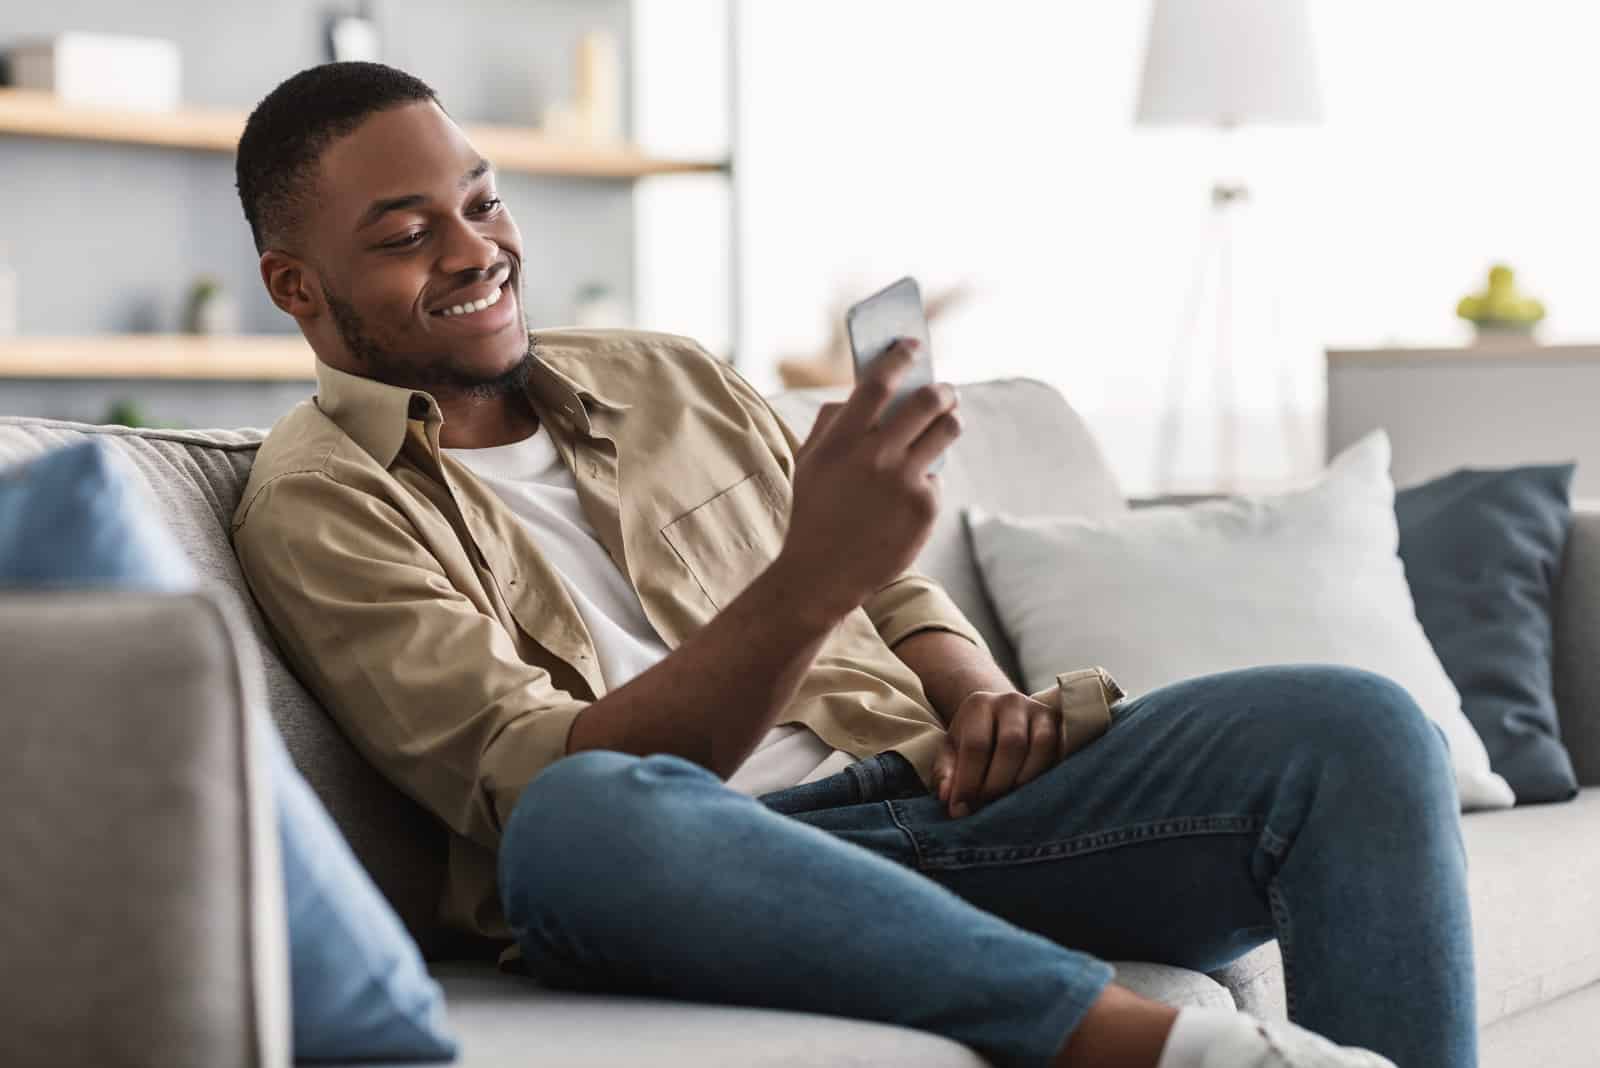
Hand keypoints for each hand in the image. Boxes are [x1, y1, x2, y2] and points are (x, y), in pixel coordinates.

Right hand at [774, 339, 961, 621]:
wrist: (821, 575)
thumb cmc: (815, 512)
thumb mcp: (809, 462)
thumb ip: (831, 422)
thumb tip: (861, 391)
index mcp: (841, 440)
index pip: (877, 382)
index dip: (899, 357)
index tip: (912, 344)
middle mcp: (875, 455)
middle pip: (927, 401)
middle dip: (942, 389)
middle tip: (944, 389)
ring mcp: (903, 481)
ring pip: (947, 430)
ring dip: (949, 420)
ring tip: (946, 422)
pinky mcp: (925, 506)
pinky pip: (938, 475)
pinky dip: (928, 477)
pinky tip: (912, 492)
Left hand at [932, 690, 1061, 817]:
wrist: (999, 720)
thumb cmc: (972, 741)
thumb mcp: (951, 752)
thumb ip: (946, 774)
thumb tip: (948, 797)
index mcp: (979, 704)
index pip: (976, 745)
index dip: (969, 781)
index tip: (961, 809)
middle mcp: (1011, 702)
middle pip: (1012, 744)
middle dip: (998, 783)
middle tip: (988, 808)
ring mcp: (1040, 711)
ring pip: (1042, 745)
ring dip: (1027, 779)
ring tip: (1011, 802)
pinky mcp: (1060, 725)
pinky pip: (1060, 750)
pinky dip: (1047, 774)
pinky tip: (1031, 793)